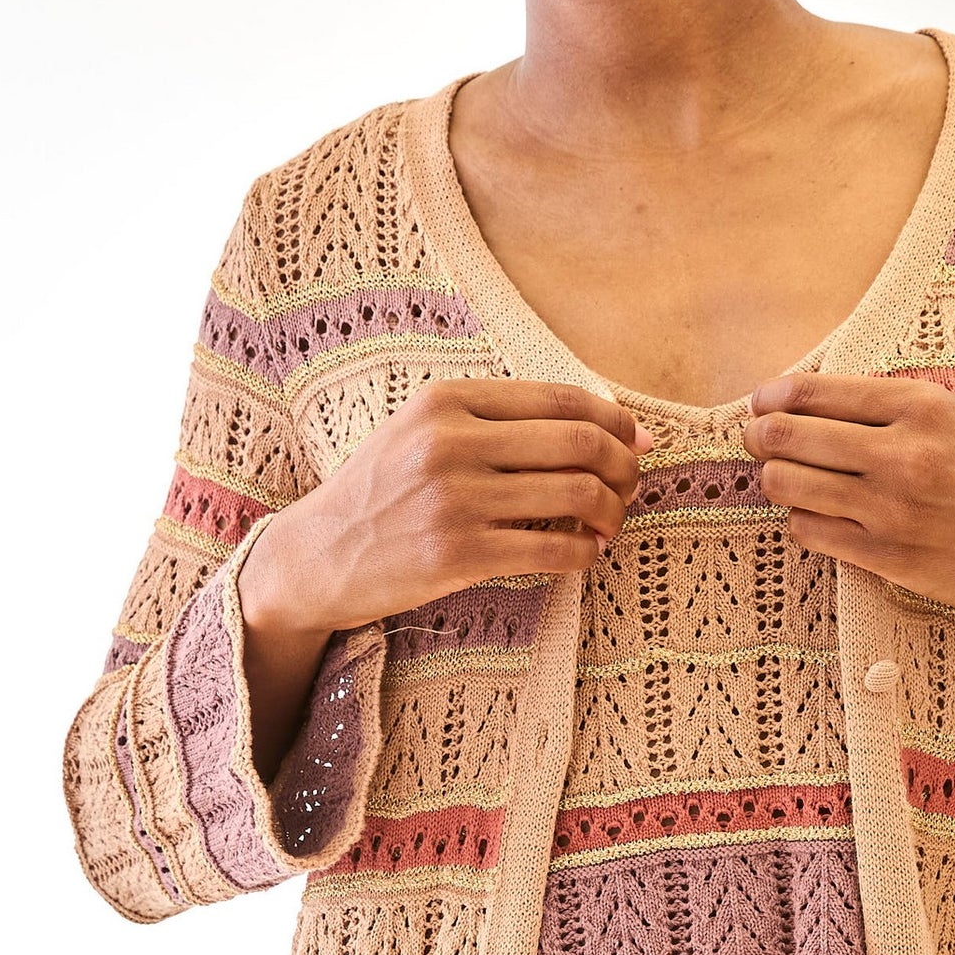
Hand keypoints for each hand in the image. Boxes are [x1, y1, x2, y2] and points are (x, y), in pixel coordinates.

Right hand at [237, 377, 649, 776]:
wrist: (318, 556)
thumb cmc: (382, 492)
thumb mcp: (423, 431)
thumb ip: (495, 419)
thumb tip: (601, 423)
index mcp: (447, 400)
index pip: (561, 399)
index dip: (615, 420)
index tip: (637, 442)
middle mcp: (451, 442)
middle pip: (580, 443)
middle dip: (623, 466)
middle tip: (630, 486)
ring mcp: (454, 499)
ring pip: (577, 495)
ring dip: (612, 512)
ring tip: (610, 523)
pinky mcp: (458, 554)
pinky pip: (554, 550)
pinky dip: (585, 552)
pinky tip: (587, 553)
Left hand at [743, 375, 954, 635]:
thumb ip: (887, 409)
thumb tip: (804, 402)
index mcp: (920, 406)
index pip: (812, 391)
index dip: (773, 398)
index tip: (763, 405)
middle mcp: (903, 454)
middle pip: (789, 437)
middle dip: (761, 439)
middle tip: (758, 442)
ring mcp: (893, 510)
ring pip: (789, 487)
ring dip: (778, 482)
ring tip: (787, 481)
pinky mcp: (889, 558)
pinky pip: (811, 532)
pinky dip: (803, 521)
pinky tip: (818, 517)